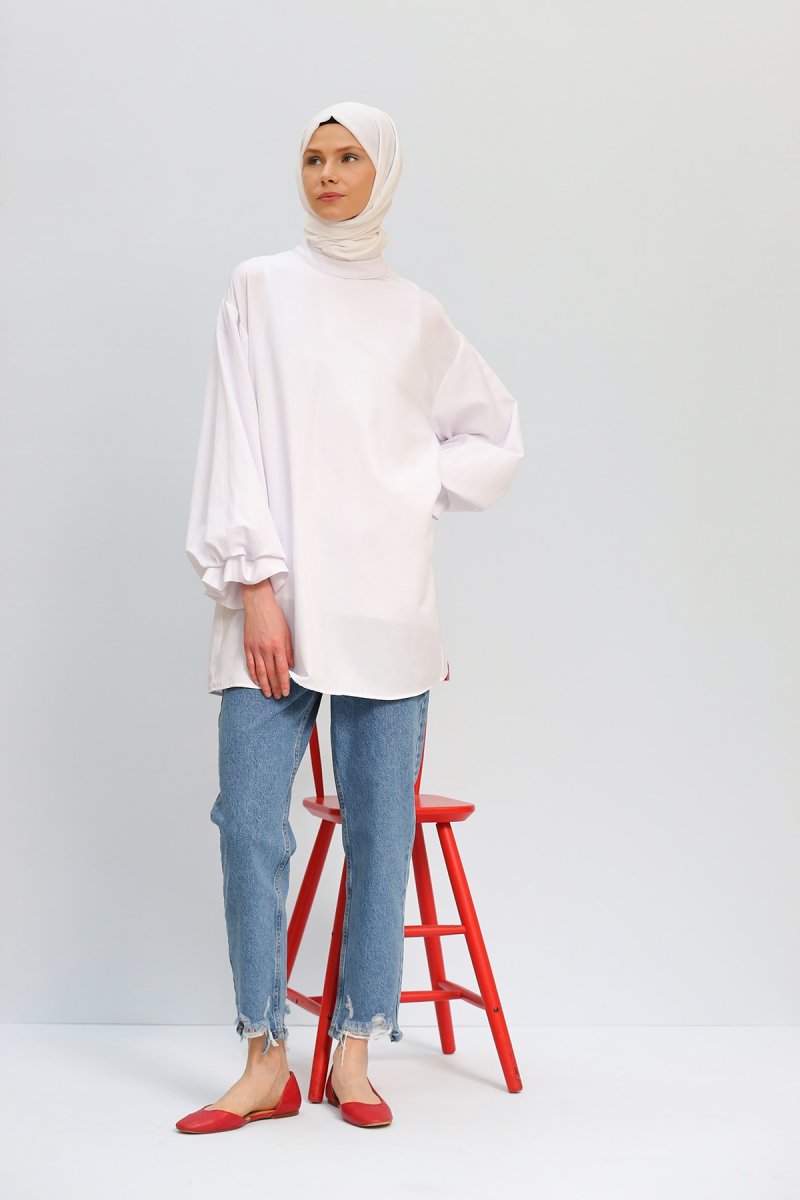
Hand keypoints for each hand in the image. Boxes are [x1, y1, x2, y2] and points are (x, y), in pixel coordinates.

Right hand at [241, 579, 294, 698]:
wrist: (258, 603)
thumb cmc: (274, 615)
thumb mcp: (287, 632)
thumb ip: (289, 650)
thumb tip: (291, 666)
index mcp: (277, 645)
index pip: (282, 670)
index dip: (284, 683)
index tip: (286, 691)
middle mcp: (265, 649)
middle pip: (271, 673)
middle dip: (275, 687)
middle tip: (278, 696)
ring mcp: (255, 648)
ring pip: (259, 672)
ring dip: (264, 685)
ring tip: (268, 694)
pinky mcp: (247, 645)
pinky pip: (249, 664)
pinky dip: (253, 675)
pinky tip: (257, 682)